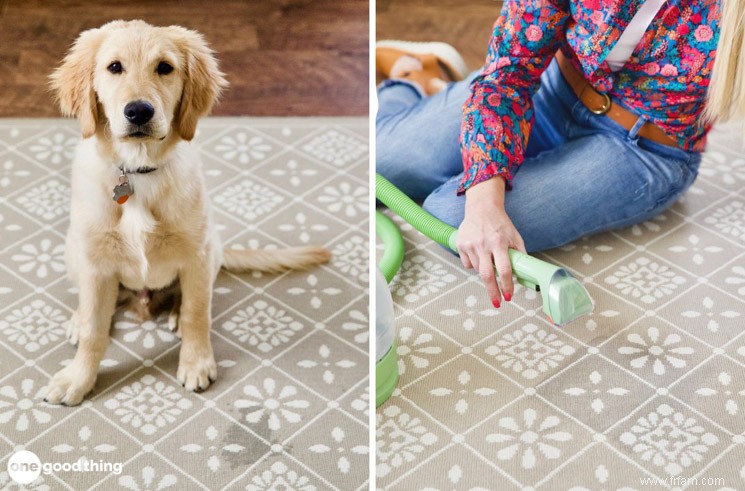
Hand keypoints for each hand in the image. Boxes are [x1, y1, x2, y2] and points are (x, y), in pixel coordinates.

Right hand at [457, 177, 525, 306]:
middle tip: (497, 303)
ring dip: (484, 271)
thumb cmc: (500, 223)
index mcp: (499, 242)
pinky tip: (478, 253)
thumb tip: (526, 273)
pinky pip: (467, 263)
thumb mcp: (514, 236)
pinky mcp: (460, 244)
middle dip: (493, 292)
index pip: (504, 269)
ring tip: (487, 259)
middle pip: (487, 275)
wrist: (481, 207)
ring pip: (476, 269)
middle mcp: (483, 244)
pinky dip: (473, 264)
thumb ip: (520, 254)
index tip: (509, 296)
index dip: (507, 285)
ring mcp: (470, 245)